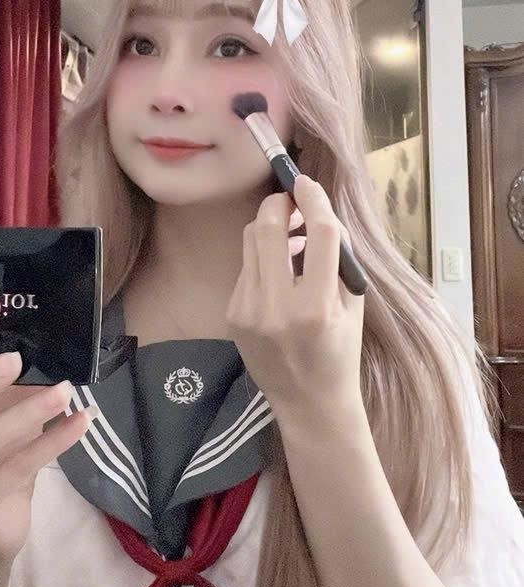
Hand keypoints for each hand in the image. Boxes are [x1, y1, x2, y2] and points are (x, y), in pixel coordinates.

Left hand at [226, 174, 365, 436]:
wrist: (309, 403)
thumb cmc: (340, 351)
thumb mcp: (353, 303)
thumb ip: (338, 257)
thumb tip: (318, 209)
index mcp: (317, 307)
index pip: (317, 234)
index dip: (313, 201)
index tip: (308, 183)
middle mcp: (277, 308)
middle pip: (268, 228)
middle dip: (280, 204)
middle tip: (293, 201)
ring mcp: (248, 312)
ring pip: (250, 242)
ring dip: (270, 228)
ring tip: (292, 236)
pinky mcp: (233, 315)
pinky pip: (246, 268)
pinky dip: (263, 259)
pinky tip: (281, 272)